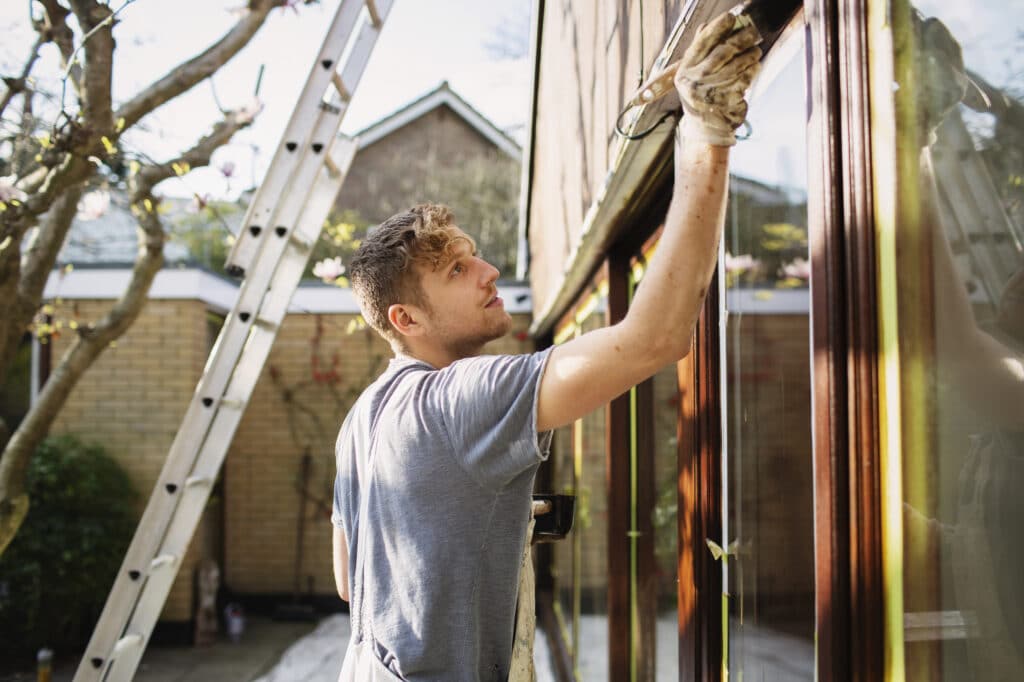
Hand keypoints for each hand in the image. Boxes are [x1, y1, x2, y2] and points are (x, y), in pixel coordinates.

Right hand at [674, 11, 762, 145]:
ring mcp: (710, 93)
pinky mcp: (726, 101)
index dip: (718, 28)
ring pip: (736, 65)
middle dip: (740, 40)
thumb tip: (705, 27)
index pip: (702, 43)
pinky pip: (744, 80)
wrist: (706, 128)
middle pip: (722, 52)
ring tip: (756, 51)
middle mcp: (695, 82)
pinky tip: (754, 66)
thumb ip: (699, 51)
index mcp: (685, 72)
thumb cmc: (701, 96)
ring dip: (750, 55)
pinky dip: (752, 71)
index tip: (731, 17)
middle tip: (753, 33)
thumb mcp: (692, 75)